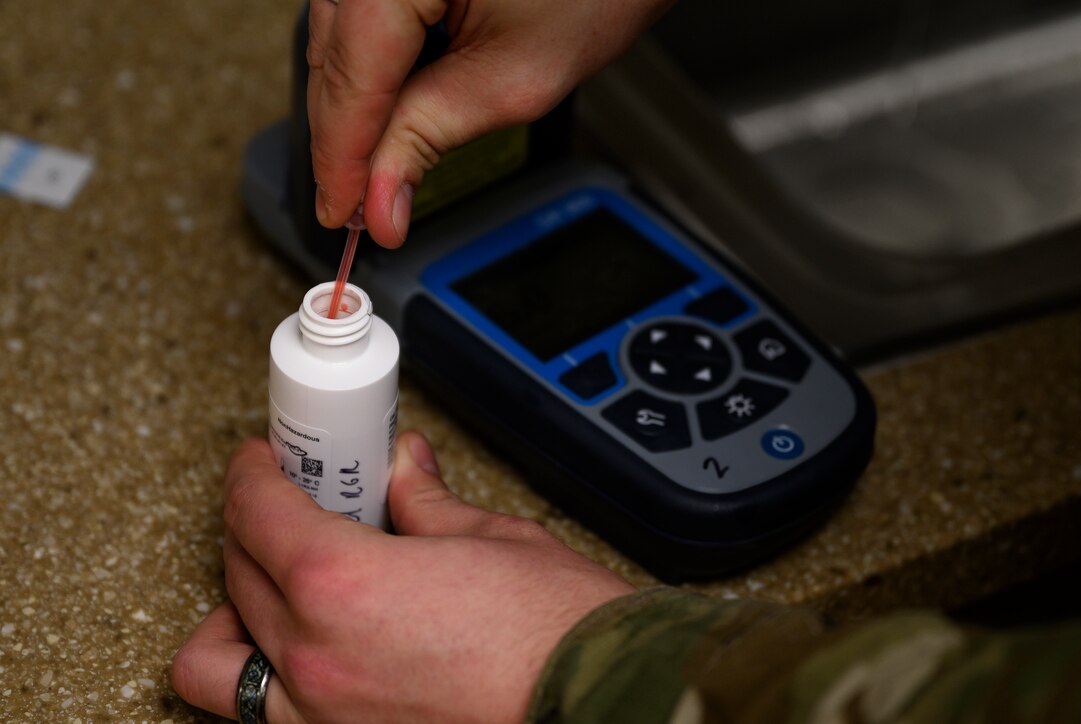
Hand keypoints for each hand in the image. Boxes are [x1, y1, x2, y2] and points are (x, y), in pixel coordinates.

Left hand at [172, 432, 634, 721]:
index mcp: (343, 584)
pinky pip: (261, 713)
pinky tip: (301, 649)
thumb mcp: (491, 539)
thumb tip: (403, 469)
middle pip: (237, 569)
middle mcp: (314, 657)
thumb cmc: (557, 633)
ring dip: (232, 611)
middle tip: (291, 503)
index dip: (251, 472)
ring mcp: (319, 717)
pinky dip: (259, 676)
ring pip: (214, 660)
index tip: (262, 460)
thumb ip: (425, 502)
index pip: (256, 510)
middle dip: (253, 521)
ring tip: (273, 587)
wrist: (599, 703)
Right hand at [307, 0, 671, 245]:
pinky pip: (360, 17)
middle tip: (359, 207)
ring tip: (371, 171)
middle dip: (344, 140)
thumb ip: (431, 137)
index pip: (351, 79)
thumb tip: (380, 200)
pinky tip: (385, 113)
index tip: (344, 215)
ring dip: (355, 108)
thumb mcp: (515, 79)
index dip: (341, 160)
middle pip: (333, 59)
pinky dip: (373, 69)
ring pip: (338, 39)